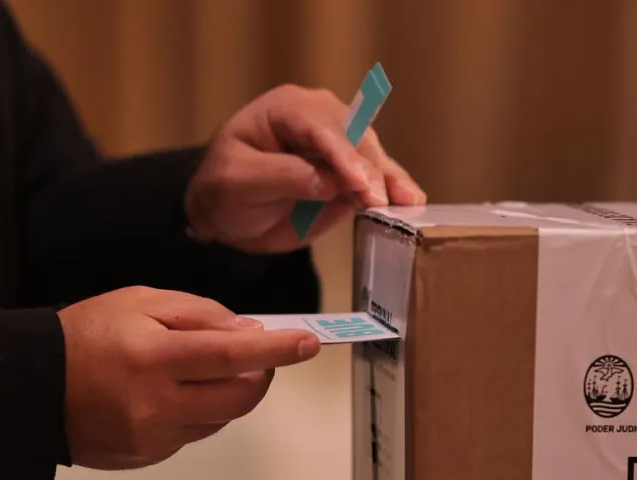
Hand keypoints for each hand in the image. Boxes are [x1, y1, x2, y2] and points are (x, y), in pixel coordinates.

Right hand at [56, 286, 319, 469]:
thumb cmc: (85, 335)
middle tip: (256, 354)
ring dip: (230, 391)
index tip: (309, 343)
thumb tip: (246, 331)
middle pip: (239, 396)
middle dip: (260, 373)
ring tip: (200, 369)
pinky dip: (201, 410)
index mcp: (152, 356)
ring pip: (222, 417)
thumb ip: (198, 314)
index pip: (230, 354)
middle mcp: (155, 403)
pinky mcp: (148, 456)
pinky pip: (196, 433)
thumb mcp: (139, 302)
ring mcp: (152, 437)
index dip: (275, 350)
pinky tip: (173, 393)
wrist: (29, 388)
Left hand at [184, 83, 426, 253]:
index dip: (344, 157)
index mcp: (288, 108)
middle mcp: (321, 117)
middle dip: (372, 168)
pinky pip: (377, 177)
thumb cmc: (225, 190)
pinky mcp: (353, 171)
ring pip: (374, 156)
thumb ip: (284, 177)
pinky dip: (393, 189)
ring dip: (391, 178)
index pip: (322, 128)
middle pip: (356, 138)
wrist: (228, 214)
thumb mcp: (238, 182)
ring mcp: (341, 144)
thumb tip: (330, 181)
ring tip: (408, 201)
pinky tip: (411, 202)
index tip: (362, 185)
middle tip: (383, 200)